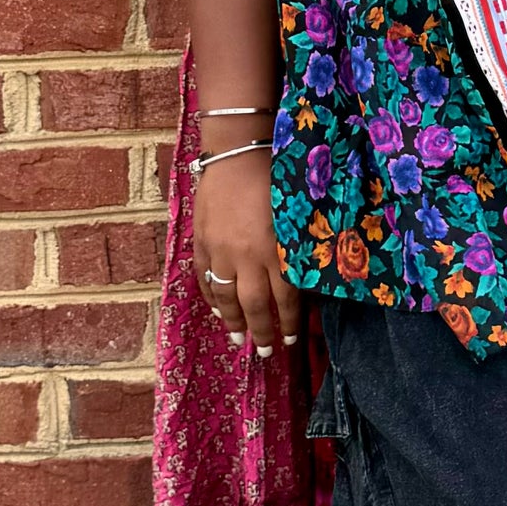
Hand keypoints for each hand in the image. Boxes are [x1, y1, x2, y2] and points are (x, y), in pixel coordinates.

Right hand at [191, 149, 302, 356]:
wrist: (237, 152)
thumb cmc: (276, 177)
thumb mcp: (297, 215)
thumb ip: (298, 249)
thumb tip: (305, 279)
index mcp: (275, 250)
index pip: (284, 298)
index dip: (287, 322)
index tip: (289, 341)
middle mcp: (247, 256)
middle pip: (253, 305)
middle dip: (260, 332)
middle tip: (263, 353)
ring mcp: (220, 250)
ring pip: (225, 296)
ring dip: (232, 321)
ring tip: (237, 339)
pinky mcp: (202, 241)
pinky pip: (205, 277)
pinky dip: (211, 297)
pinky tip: (218, 309)